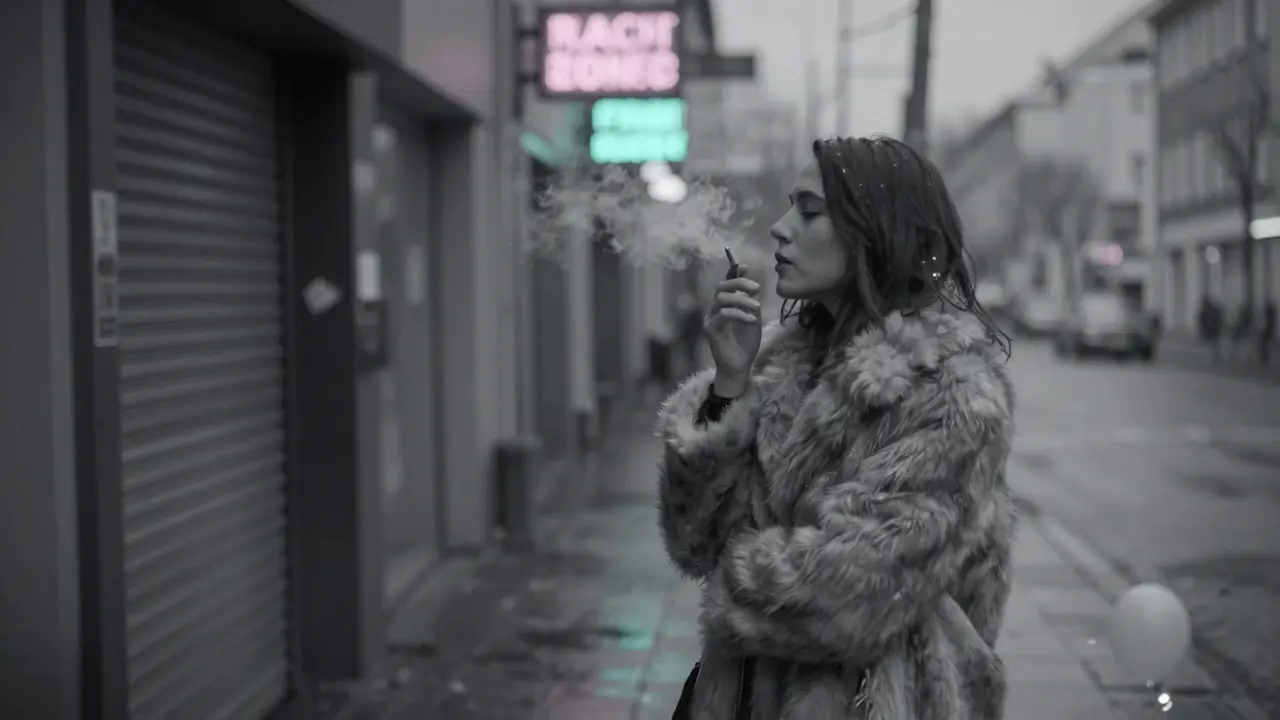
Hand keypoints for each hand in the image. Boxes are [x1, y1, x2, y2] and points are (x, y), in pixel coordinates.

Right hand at [704, 267, 762, 395]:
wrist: (740, 366)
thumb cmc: (745, 344)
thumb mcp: (753, 319)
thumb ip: (751, 304)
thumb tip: (753, 287)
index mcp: (725, 305)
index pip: (726, 284)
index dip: (733, 273)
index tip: (745, 266)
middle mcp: (714, 310)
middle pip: (721, 287)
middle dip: (739, 283)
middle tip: (756, 288)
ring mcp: (711, 319)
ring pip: (722, 298)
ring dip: (742, 300)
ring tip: (757, 306)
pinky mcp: (711, 330)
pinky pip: (723, 315)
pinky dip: (739, 314)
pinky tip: (751, 320)